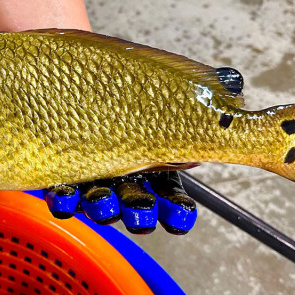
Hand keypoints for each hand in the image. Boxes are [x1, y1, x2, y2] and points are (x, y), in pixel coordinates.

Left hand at [43, 66, 242, 234]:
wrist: (78, 78)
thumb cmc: (128, 89)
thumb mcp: (167, 91)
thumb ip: (201, 91)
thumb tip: (234, 83)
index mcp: (158, 168)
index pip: (174, 201)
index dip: (177, 213)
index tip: (177, 216)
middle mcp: (127, 180)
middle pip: (138, 209)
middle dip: (139, 214)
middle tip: (139, 213)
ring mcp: (94, 181)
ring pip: (100, 206)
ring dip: (103, 208)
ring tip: (104, 200)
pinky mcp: (61, 177)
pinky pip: (63, 197)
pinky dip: (64, 199)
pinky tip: (64, 193)